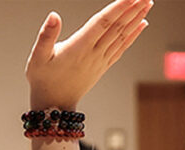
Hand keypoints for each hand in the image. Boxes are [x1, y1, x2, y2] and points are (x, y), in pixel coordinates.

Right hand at [26, 0, 151, 109]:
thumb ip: (45, 36)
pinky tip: (142, 25)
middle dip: (133, 9)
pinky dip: (133, 35)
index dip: (117, 7)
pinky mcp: (102, 66)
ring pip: (122, 36)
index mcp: (79, 48)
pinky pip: (121, 48)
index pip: (102, 22)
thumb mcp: (36, 58)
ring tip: (147, 3)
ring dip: (136, 18)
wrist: (53, 105)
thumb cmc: (42, 81)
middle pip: (117, 27)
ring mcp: (100, 60)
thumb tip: (54, 16)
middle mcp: (94, 53)